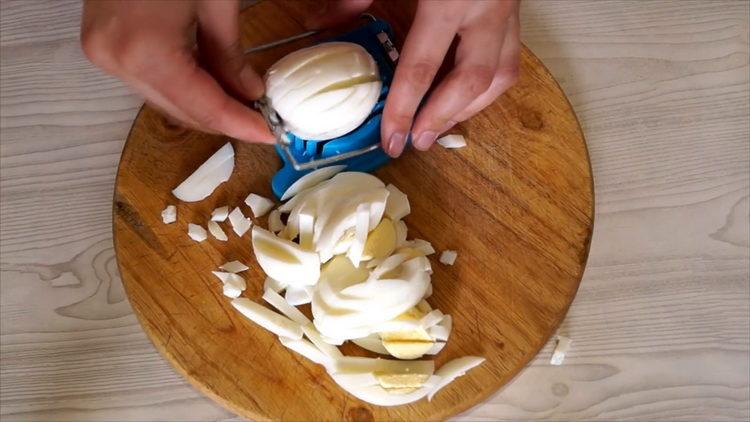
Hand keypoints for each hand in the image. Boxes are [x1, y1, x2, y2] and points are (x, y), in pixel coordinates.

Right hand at [81, 0, 273, 142]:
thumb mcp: (215, 1)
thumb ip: (230, 55)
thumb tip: (250, 94)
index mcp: (144, 50)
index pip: (202, 106)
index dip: (240, 124)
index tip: (271, 134)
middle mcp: (117, 61)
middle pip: (181, 111)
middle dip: (225, 118)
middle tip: (262, 120)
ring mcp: (104, 54)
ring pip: (164, 101)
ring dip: (204, 106)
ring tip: (241, 103)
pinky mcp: (101, 45)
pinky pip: (149, 82)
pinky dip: (182, 87)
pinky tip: (211, 83)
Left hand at [308, 0, 520, 156]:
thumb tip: (322, 23)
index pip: (423, 66)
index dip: (404, 108)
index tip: (392, 139)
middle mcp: (486, 9)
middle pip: (473, 81)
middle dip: (443, 117)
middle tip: (417, 141)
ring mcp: (507, 12)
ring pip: (501, 76)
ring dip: (470, 107)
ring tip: (439, 125)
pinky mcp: (515, 12)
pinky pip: (509, 60)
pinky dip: (486, 86)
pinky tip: (463, 96)